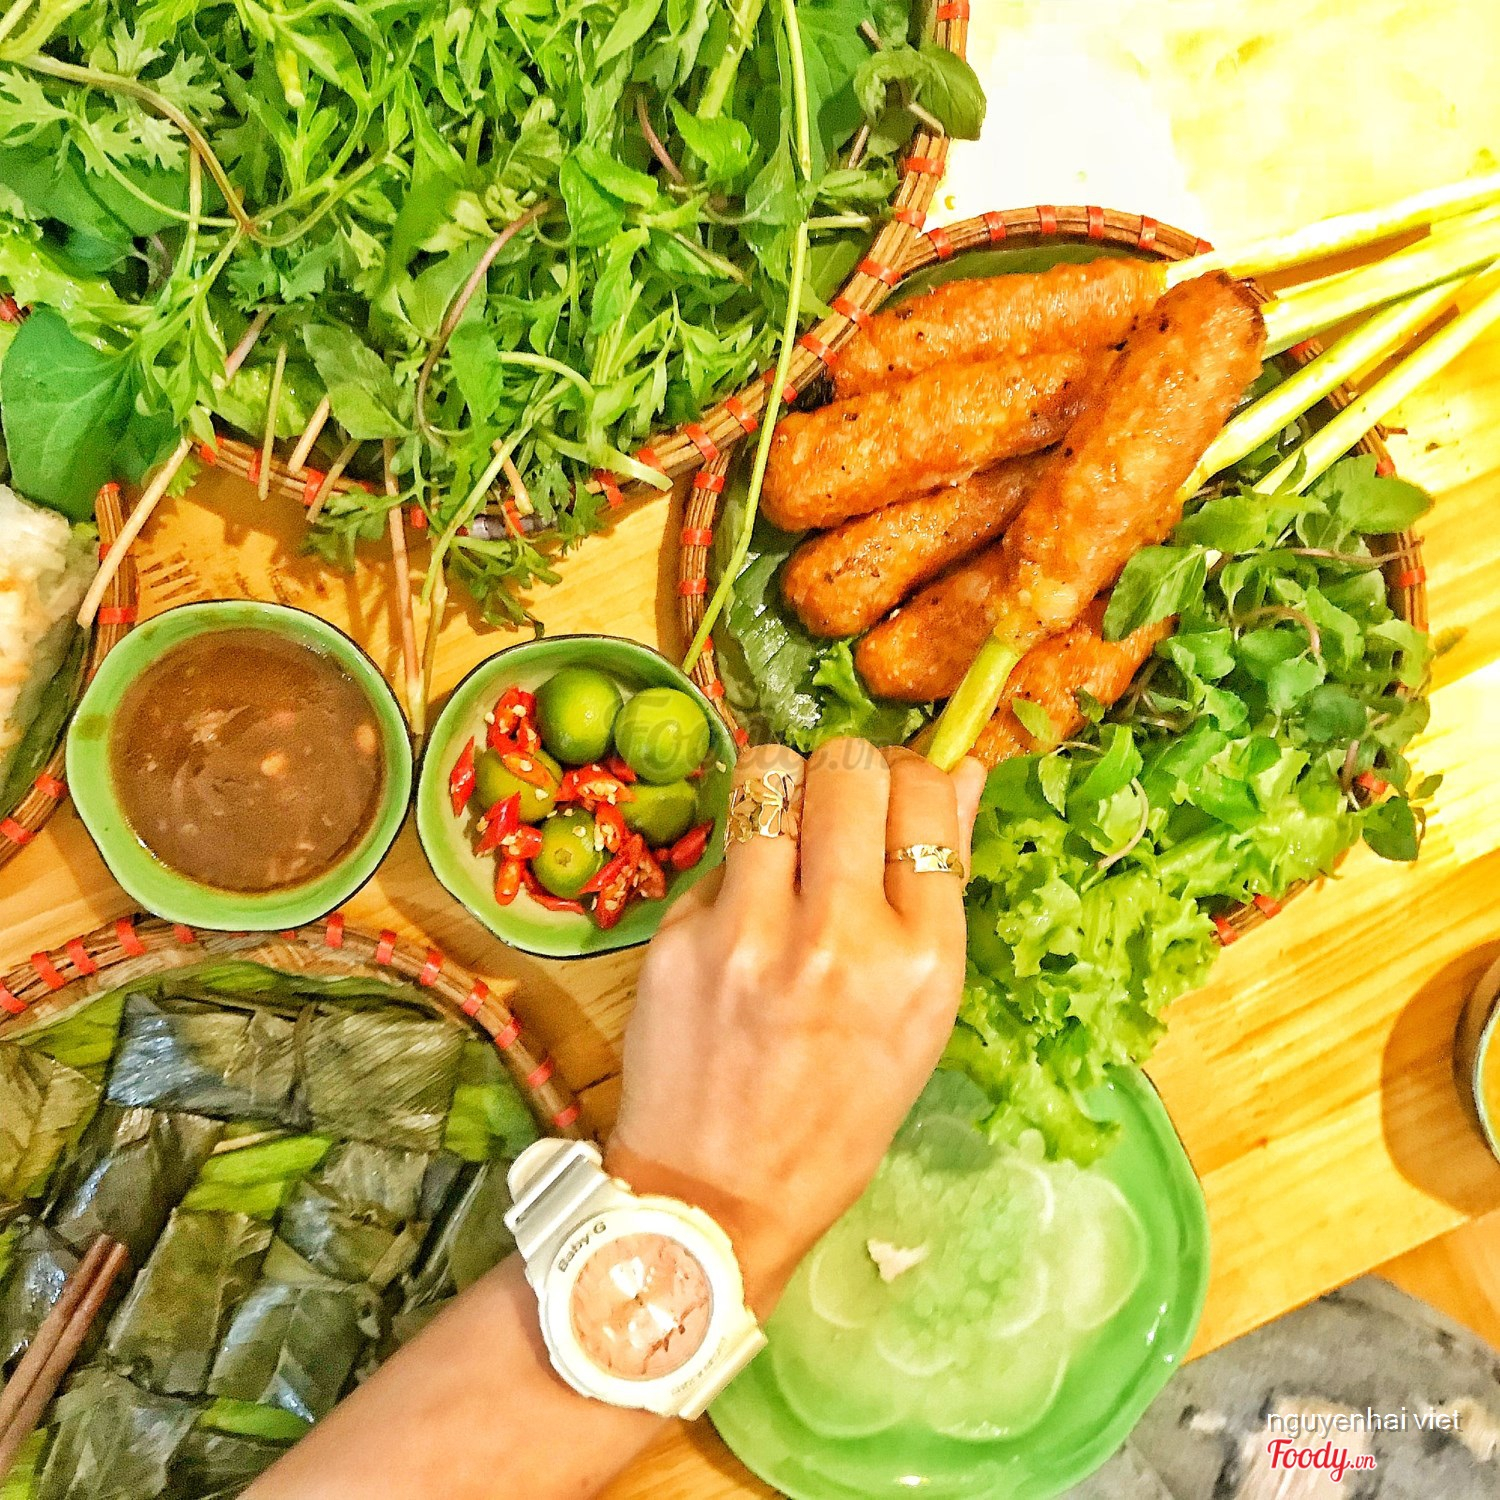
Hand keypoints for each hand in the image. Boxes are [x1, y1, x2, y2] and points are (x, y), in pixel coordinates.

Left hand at [605, 738, 984, 1317]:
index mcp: (922, 962)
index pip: (924, 796)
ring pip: (768, 774)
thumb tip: (957, 772)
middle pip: (846, 766)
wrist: (716, 1197)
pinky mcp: (678, 934)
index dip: (914, 777)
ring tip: (786, 841)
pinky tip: (741, 920)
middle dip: (849, 771)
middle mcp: (839, 936)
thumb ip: (937, 888)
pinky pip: (720, 850)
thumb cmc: (838, 1113)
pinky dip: (738, 866)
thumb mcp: (922, 1016)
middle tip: (838, 809)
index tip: (899, 792)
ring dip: (784, 793)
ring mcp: (749, 932)